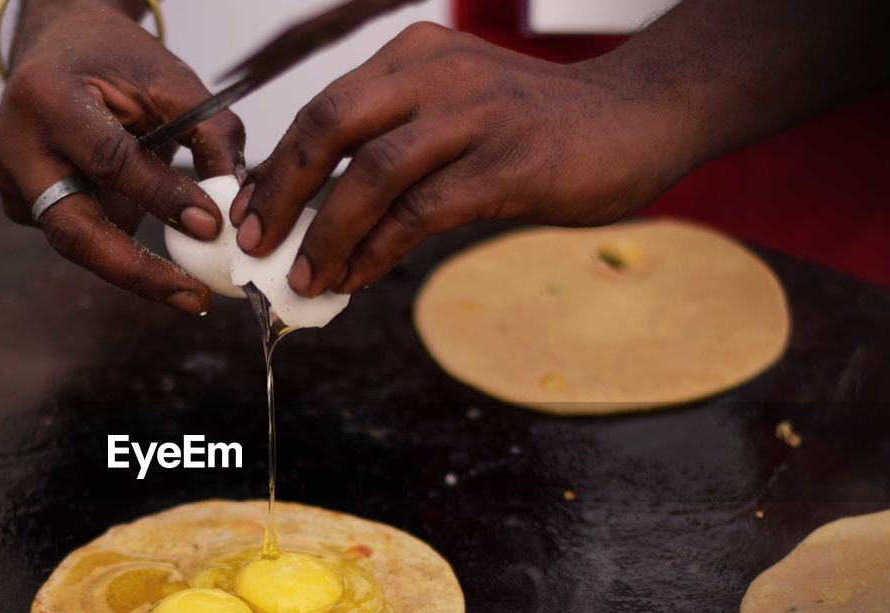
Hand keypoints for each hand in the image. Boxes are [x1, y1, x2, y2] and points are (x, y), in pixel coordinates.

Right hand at [0, 0, 244, 313]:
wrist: (61, 42)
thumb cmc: (117, 60)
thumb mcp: (172, 82)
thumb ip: (210, 135)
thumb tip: (232, 208)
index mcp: (47, 97)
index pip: (109, 161)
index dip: (160, 198)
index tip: (209, 227)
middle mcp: (14, 141)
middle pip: (74, 230)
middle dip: (137, 272)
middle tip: (192, 298)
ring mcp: (6, 177)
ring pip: (77, 238)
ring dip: (132, 249)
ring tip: (181, 250)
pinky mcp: (15, 201)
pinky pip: (74, 232)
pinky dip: (114, 232)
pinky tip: (139, 210)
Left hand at [229, 22, 692, 297]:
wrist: (637, 118)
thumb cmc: (536, 126)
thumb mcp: (455, 111)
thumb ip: (395, 146)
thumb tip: (323, 216)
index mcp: (414, 56)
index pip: (322, 107)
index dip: (277, 165)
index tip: (251, 213)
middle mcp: (435, 75)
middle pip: (328, 126)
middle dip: (282, 192)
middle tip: (259, 244)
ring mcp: (473, 116)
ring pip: (370, 174)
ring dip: (327, 233)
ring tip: (307, 278)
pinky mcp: (505, 164)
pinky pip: (420, 213)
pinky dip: (378, 251)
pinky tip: (357, 279)